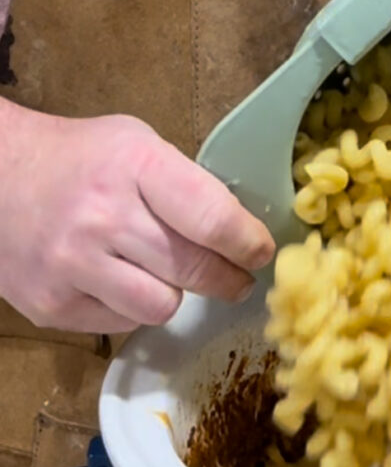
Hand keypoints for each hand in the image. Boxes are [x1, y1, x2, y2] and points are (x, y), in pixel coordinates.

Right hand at [0, 105, 274, 335]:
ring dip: (177, 296)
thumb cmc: (77, 157)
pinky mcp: (52, 306)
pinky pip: (120, 324)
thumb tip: (237, 228)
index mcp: (134, 164)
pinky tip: (126, 282)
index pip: (211, 216)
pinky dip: (133, 308)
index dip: (247, 242)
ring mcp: (73, 265)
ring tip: (174, 278)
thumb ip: (182, 182)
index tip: (262, 252)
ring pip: (161, 307)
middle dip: (229, 278)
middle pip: (192, 268)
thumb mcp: (135, 142)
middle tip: (240, 280)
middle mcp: (103, 216)